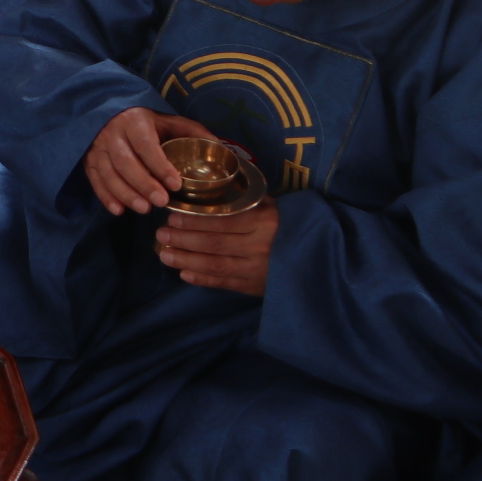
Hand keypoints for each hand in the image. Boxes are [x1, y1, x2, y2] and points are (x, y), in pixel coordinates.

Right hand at [83, 108, 217, 215]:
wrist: (110, 114)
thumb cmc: (147, 122)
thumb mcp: (169, 120)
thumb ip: (192, 132)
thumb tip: (221, 148)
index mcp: (135, 121)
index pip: (145, 144)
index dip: (160, 165)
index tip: (176, 184)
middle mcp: (112, 133)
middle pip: (125, 161)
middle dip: (143, 184)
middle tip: (162, 202)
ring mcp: (98, 147)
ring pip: (108, 173)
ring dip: (125, 193)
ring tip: (144, 209)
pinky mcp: (89, 160)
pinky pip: (94, 180)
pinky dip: (105, 197)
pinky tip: (119, 210)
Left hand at [156, 202, 279, 294]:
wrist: (320, 257)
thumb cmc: (289, 225)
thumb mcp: (272, 207)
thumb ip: (244, 203)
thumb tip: (206, 194)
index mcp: (264, 222)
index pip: (223, 221)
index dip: (195, 221)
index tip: (172, 218)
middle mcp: (260, 246)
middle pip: (215, 244)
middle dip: (184, 240)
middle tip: (161, 235)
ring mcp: (258, 269)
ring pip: (216, 265)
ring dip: (187, 260)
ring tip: (164, 255)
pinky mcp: (257, 286)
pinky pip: (226, 283)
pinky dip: (203, 279)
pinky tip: (184, 273)